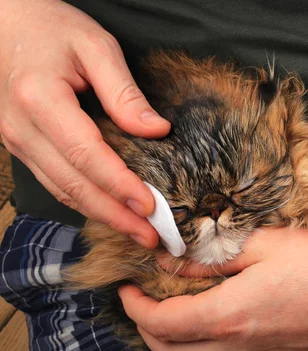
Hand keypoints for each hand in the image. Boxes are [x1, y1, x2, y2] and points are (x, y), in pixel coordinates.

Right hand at [0, 0, 170, 246]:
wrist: (3, 21)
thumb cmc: (50, 27)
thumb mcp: (94, 45)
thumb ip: (124, 90)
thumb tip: (156, 129)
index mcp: (40, 100)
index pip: (86, 155)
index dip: (120, 185)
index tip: (151, 206)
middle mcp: (22, 128)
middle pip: (73, 184)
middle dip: (115, 215)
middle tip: (151, 236)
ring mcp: (17, 141)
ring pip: (62, 190)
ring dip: (102, 215)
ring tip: (137, 232)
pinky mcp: (22, 146)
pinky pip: (55, 182)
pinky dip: (85, 201)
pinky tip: (111, 211)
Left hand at [119, 227, 307, 350]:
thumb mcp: (265, 244)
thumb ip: (213, 256)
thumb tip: (171, 260)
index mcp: (229, 315)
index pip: (160, 323)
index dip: (135, 307)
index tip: (127, 288)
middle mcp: (238, 350)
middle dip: (147, 329)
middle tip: (147, 302)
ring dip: (175, 349)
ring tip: (177, 320)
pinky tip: (213, 341)